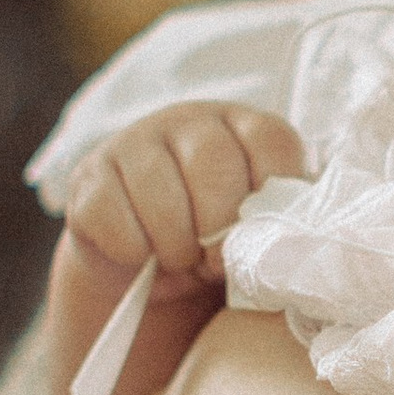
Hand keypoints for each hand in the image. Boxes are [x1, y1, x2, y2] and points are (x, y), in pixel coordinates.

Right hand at [62, 101, 305, 296]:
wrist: (151, 274)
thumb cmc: (219, 248)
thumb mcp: (259, 232)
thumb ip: (284, 221)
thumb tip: (304, 240)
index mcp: (244, 126)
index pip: (272, 140)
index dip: (269, 197)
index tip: (260, 236)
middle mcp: (190, 121)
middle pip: (212, 160)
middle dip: (217, 226)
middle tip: (215, 261)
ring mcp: (134, 141)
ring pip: (158, 190)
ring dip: (174, 245)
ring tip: (180, 259)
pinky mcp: (89, 175)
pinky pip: (111, 215)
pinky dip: (132, 249)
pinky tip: (141, 254)